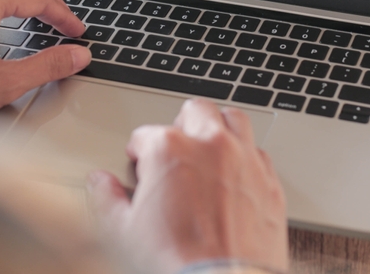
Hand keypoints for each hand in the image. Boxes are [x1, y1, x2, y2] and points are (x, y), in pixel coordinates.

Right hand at [88, 99, 287, 273]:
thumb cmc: (173, 261)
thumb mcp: (123, 231)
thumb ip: (107, 198)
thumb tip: (99, 183)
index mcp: (169, 149)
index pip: (146, 134)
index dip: (139, 150)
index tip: (140, 162)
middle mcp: (210, 144)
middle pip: (195, 110)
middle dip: (182, 124)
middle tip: (176, 146)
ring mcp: (244, 159)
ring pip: (234, 119)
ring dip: (220, 127)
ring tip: (209, 145)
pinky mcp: (269, 181)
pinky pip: (259, 152)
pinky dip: (247, 156)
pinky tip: (237, 173)